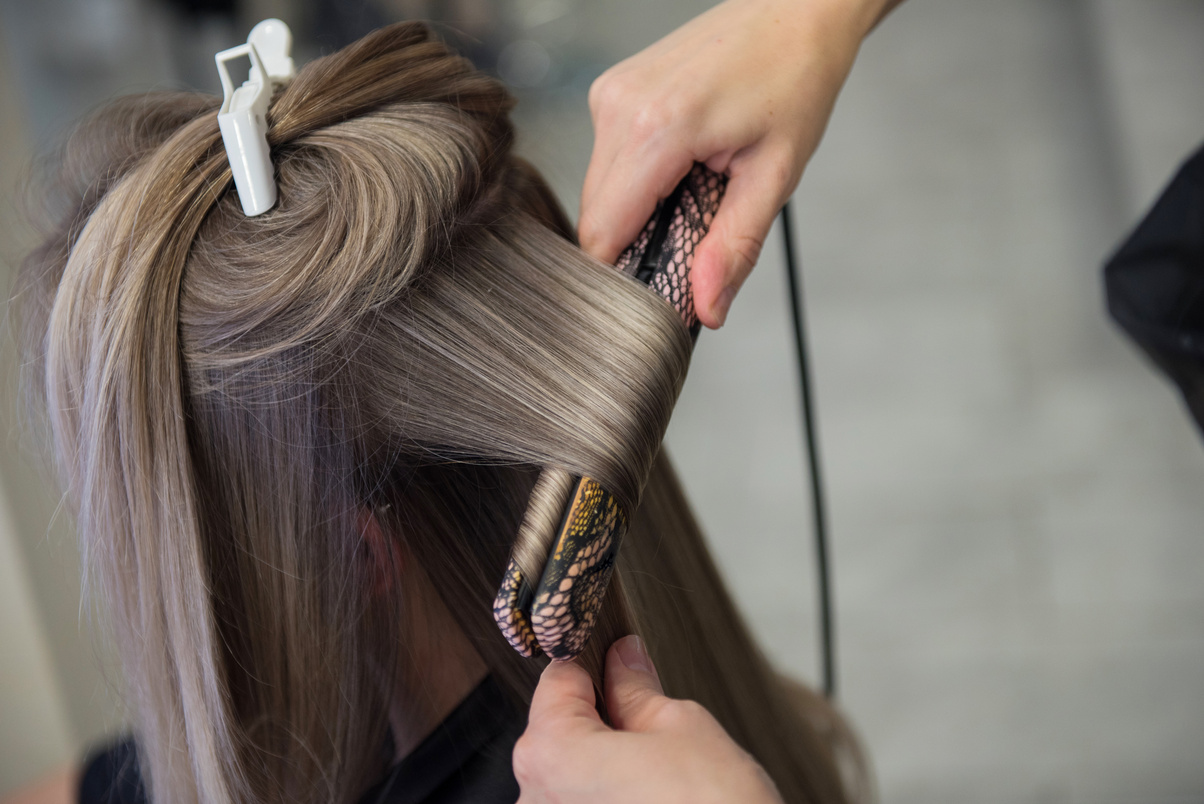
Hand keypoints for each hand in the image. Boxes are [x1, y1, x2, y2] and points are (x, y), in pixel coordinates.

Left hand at [513, 636, 783, 803]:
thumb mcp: (680, 726)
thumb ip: (636, 688)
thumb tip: (623, 658)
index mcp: (550, 752)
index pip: (558, 677)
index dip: (596, 662)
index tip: (623, 661)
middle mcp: (534, 797)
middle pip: (559, 728)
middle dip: (602, 717)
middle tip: (654, 726)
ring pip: (570, 773)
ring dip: (605, 763)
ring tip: (659, 776)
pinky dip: (608, 798)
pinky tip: (649, 800)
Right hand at [579, 0, 893, 326]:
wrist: (794, 10)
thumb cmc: (794, 79)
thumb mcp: (775, 175)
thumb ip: (734, 248)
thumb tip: (706, 310)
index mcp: (656, 129)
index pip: (603, 234)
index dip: (624, 275)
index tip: (659, 291)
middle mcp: (618, 107)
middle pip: (597, 217)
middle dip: (636, 244)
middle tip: (693, 238)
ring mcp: (609, 93)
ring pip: (599, 192)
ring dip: (638, 212)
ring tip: (695, 191)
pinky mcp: (611, 90)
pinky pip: (607, 161)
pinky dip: (638, 181)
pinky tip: (682, 164)